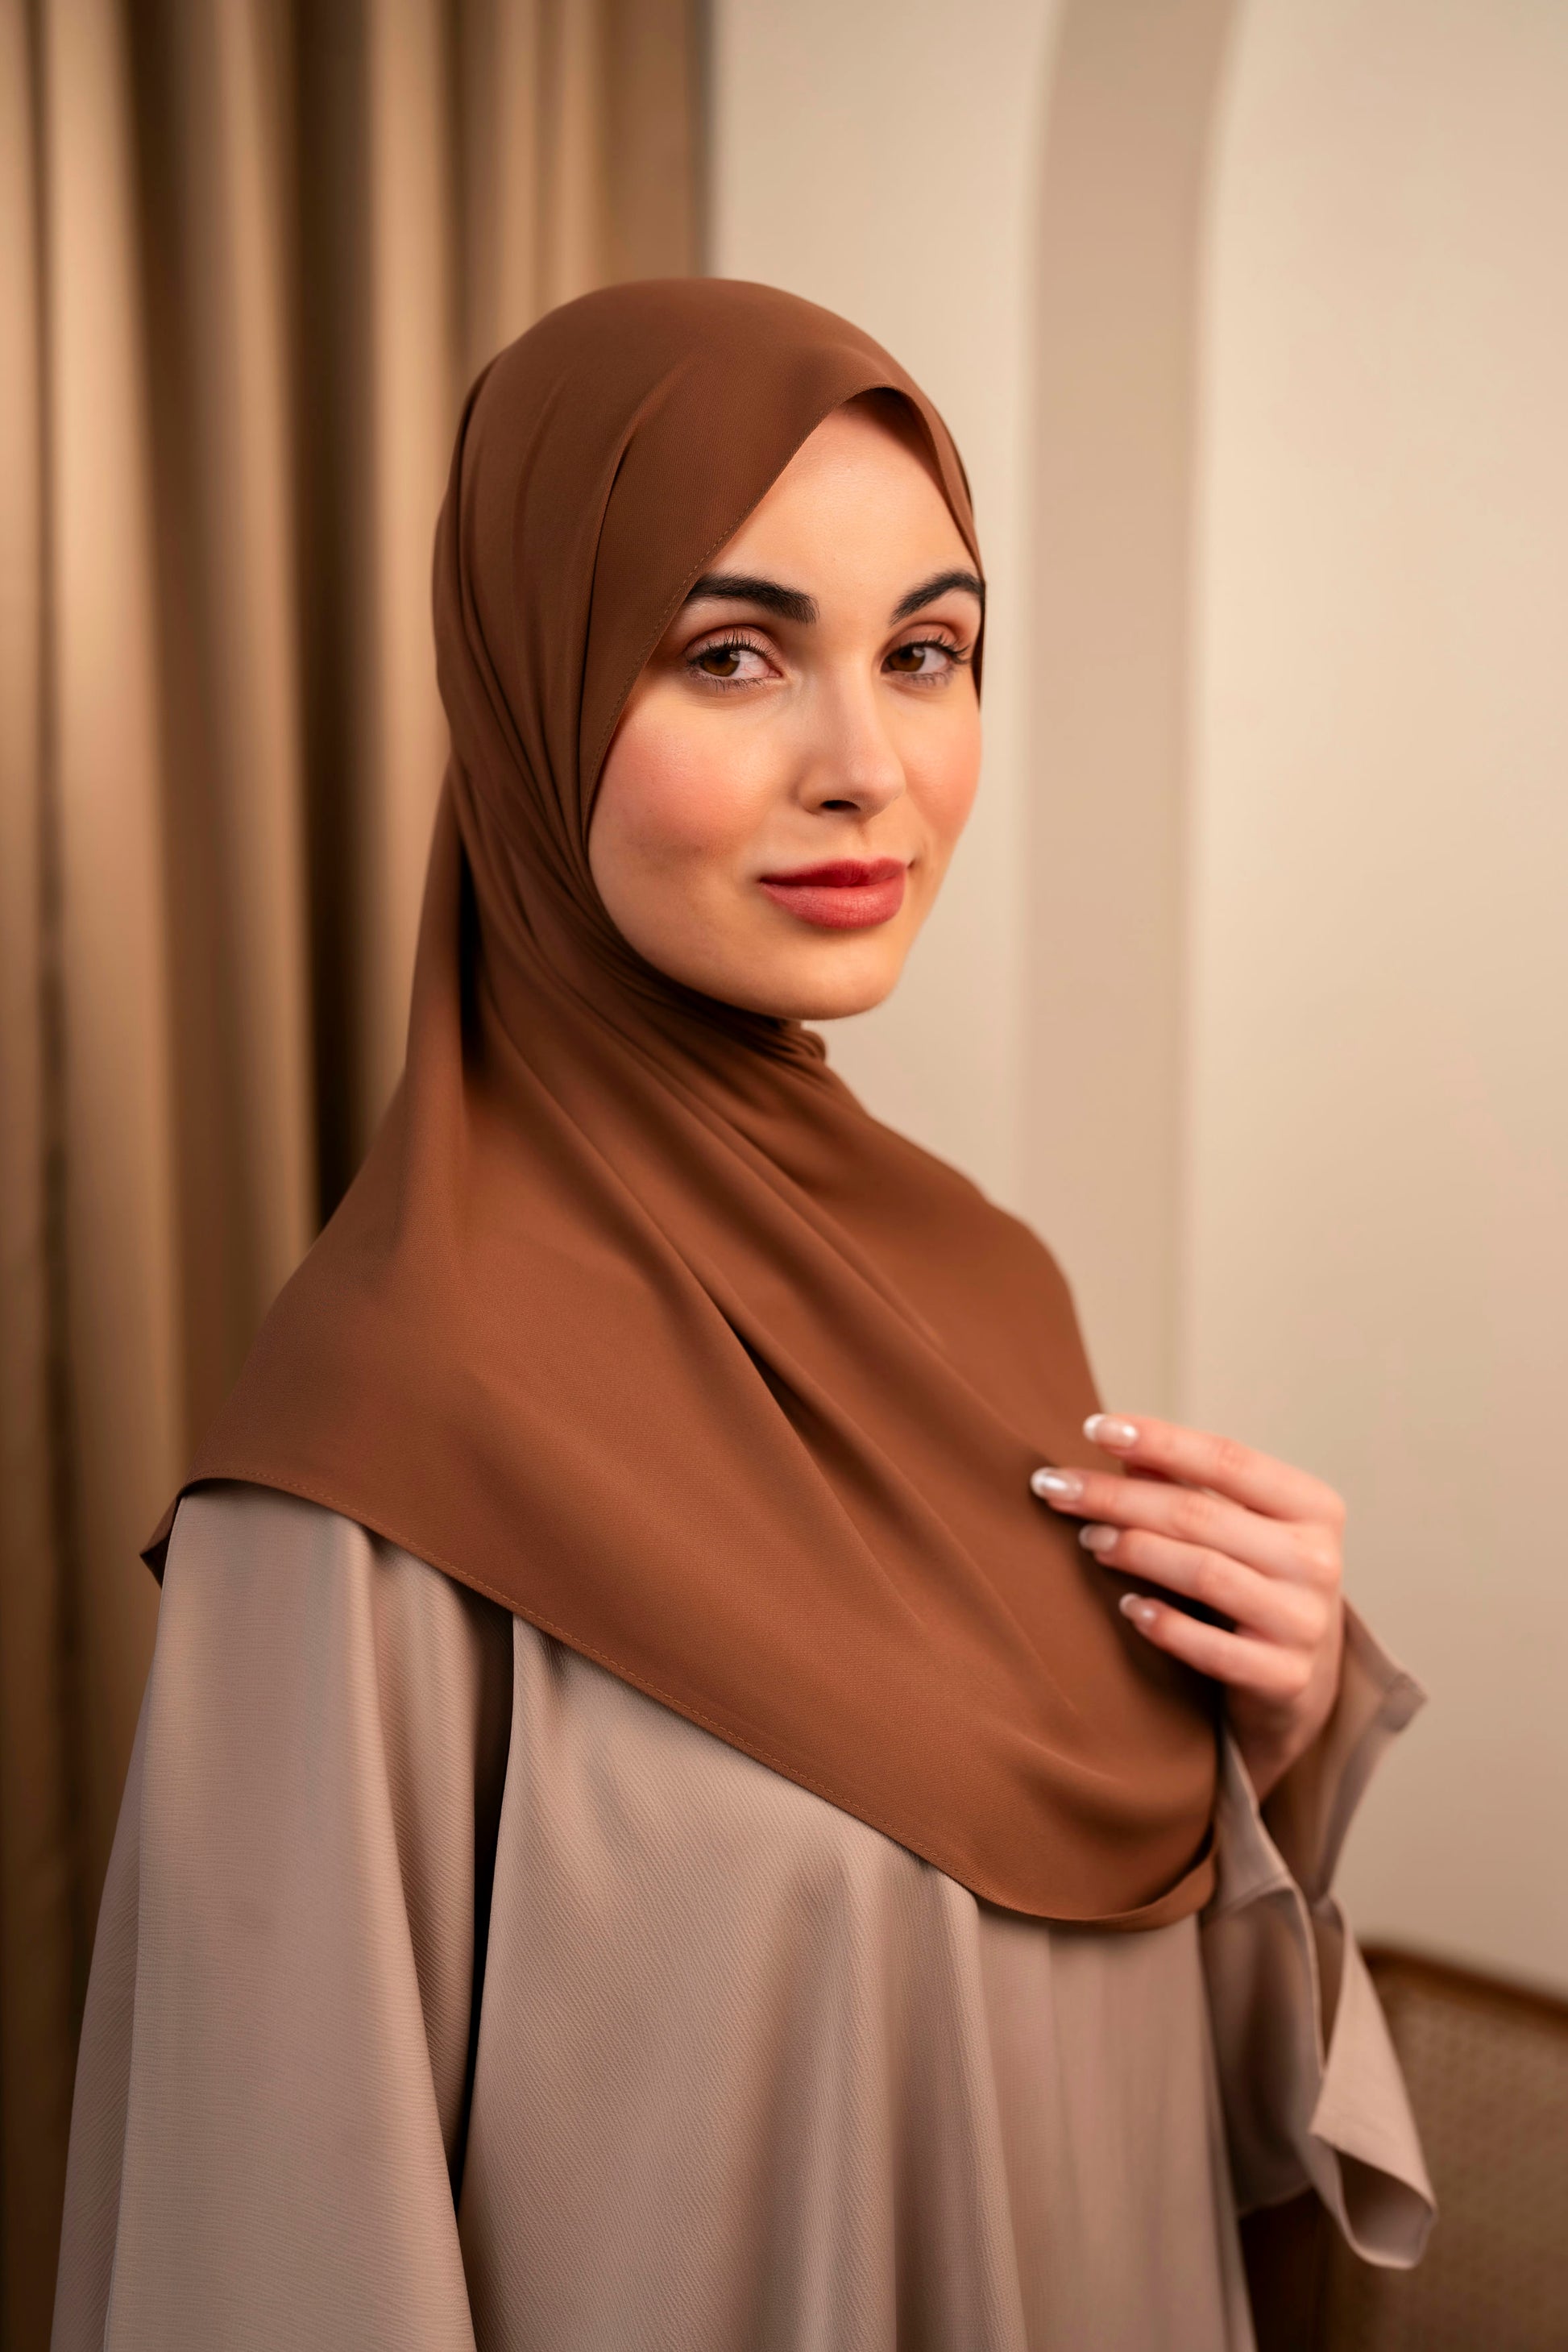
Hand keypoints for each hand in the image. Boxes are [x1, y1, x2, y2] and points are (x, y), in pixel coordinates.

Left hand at [1030, 1413, 1345, 1802]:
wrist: (1305, 1681)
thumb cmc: (1259, 1581)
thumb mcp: (1237, 1526)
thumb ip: (1187, 1484)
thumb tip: (1124, 1446)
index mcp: (1313, 1507)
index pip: (1227, 1459)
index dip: (1158, 1439)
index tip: (1095, 1426)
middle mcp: (1316, 1560)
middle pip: (1200, 1515)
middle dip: (1118, 1497)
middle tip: (1056, 1488)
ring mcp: (1303, 1622)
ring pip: (1203, 1574)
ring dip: (1134, 1552)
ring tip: (1088, 1539)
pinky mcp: (1284, 1678)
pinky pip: (1210, 1648)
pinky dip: (1163, 1624)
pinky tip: (1128, 1607)